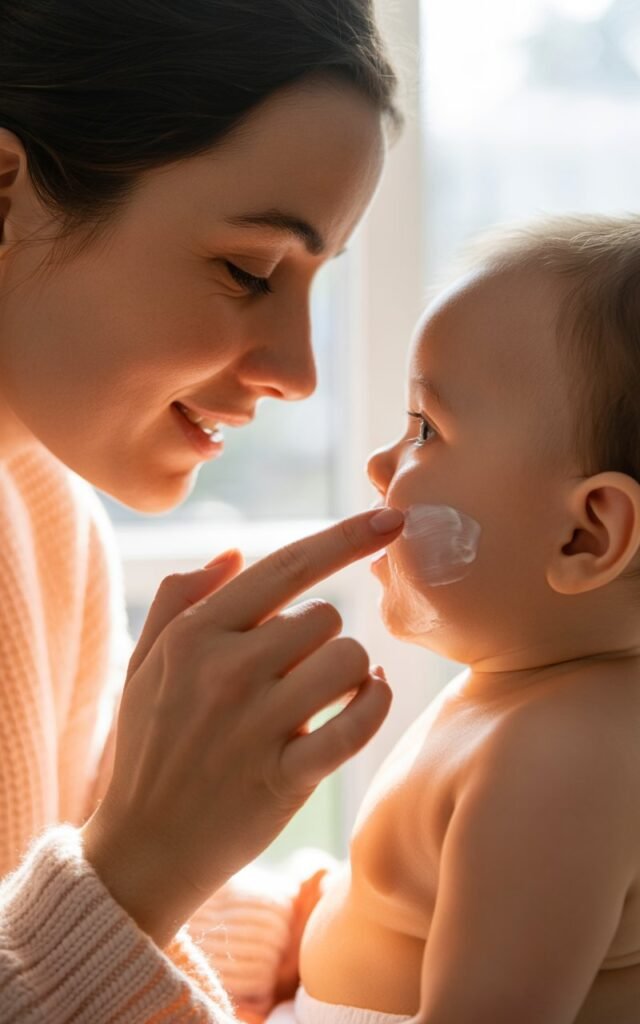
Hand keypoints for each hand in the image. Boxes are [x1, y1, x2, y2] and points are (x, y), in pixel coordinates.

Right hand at [81, 507, 402, 946]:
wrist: (143, 848)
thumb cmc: (150, 744)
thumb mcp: (144, 662)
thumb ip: (180, 597)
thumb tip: (233, 550)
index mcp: (195, 634)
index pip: (286, 566)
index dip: (346, 537)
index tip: (390, 518)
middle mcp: (226, 671)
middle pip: (325, 617)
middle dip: (324, 636)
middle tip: (298, 667)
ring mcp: (256, 725)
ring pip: (348, 661)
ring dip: (351, 671)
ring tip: (329, 690)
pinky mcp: (284, 776)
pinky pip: (357, 723)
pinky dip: (374, 704)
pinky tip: (368, 697)